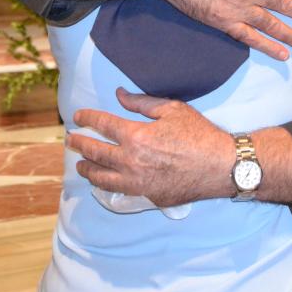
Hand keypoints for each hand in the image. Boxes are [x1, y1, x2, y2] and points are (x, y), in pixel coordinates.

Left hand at [69, 89, 232, 205]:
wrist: (220, 167)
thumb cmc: (199, 134)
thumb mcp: (172, 109)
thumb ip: (142, 103)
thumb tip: (120, 95)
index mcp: (135, 136)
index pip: (102, 125)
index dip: (86, 119)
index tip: (77, 117)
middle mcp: (130, 162)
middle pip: (95, 153)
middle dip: (79, 144)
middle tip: (71, 140)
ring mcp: (137, 183)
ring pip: (102, 178)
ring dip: (88, 169)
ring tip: (81, 165)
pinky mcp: (147, 196)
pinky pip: (120, 190)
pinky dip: (107, 185)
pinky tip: (105, 181)